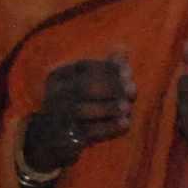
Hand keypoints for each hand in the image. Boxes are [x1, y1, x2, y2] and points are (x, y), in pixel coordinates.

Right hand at [29, 55, 136, 172]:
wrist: (53, 139)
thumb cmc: (78, 103)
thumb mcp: (89, 82)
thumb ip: (107, 68)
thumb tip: (123, 48)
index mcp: (58, 76)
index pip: (84, 67)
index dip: (109, 68)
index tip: (128, 71)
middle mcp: (55, 95)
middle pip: (81, 88)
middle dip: (110, 87)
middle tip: (133, 90)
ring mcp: (58, 118)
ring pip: (82, 111)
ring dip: (109, 108)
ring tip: (128, 107)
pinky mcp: (67, 138)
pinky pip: (88, 132)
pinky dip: (109, 128)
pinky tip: (126, 124)